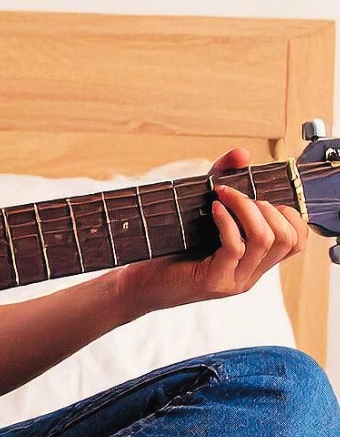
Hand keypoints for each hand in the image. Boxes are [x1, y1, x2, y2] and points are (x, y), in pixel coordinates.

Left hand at [117, 148, 307, 315]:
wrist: (139, 282)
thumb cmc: (170, 249)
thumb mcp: (203, 214)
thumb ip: (224, 182)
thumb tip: (243, 155)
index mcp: (255, 262)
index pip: (297, 241)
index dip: (289, 214)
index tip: (260, 198)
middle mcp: (250, 274)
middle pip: (286, 238)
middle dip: (266, 206)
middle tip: (235, 194)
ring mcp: (234, 280)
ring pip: (265, 240)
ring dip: (246, 208)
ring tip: (224, 196)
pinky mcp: (214, 281)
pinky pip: (235, 246)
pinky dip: (227, 222)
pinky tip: (213, 210)